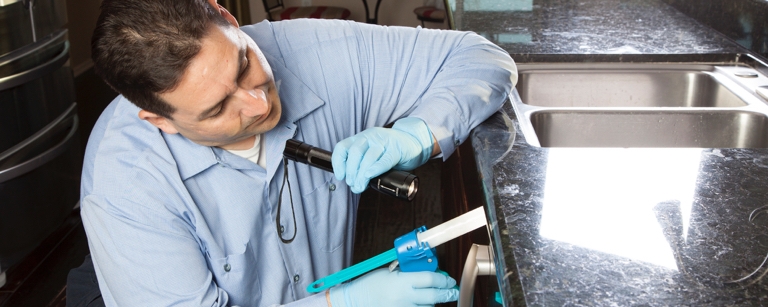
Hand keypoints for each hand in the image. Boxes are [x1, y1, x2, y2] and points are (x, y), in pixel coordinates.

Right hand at [329, 268, 458, 306]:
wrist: (354, 301)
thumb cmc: (369, 285)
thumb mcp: (389, 273)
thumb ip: (409, 273)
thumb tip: (429, 272)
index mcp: (401, 282)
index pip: (429, 279)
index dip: (443, 279)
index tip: (448, 280)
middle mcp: (404, 297)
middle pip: (433, 296)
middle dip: (446, 293)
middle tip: (452, 292)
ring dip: (432, 302)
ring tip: (432, 297)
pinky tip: (422, 305)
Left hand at [332, 117, 433, 192]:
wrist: (413, 142)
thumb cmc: (390, 150)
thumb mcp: (372, 152)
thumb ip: (362, 163)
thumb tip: (352, 182)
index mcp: (361, 138)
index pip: (343, 147)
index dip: (338, 162)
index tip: (340, 176)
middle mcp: (370, 137)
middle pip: (355, 152)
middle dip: (351, 171)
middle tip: (353, 184)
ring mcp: (384, 141)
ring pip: (368, 157)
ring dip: (362, 175)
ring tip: (360, 186)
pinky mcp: (396, 149)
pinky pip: (384, 159)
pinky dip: (376, 168)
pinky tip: (370, 176)